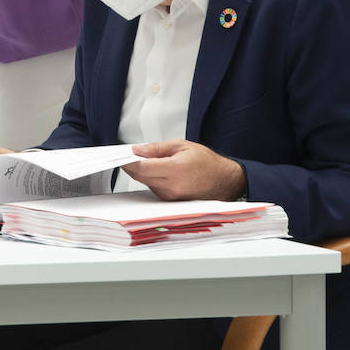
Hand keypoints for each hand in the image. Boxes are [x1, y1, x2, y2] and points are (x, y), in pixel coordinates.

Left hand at [121, 139, 247, 200]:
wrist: (225, 180)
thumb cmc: (208, 163)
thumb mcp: (182, 146)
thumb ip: (157, 148)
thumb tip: (138, 150)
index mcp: (175, 170)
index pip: (141, 168)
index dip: (128, 161)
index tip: (123, 155)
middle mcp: (172, 187)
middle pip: (140, 177)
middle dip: (133, 166)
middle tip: (132, 156)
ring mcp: (171, 197)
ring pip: (146, 183)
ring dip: (144, 173)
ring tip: (153, 162)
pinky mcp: (171, 202)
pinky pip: (155, 190)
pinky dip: (153, 181)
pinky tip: (160, 173)